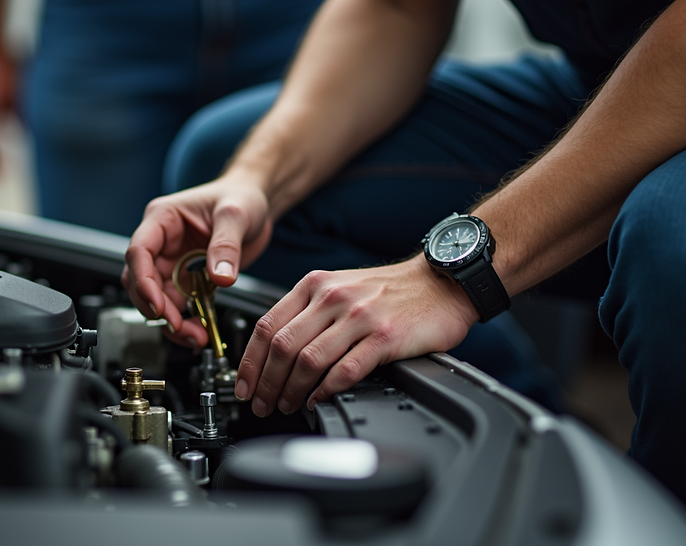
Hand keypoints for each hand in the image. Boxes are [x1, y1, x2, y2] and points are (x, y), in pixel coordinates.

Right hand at [122, 176, 273, 347]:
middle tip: (179, 326)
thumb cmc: (239, 196)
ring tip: (195, 336)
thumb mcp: (236, 214)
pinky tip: (201, 332)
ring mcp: (171, 264)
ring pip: (156, 300)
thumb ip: (226, 245)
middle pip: (140, 281)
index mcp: (162, 219)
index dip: (143, 282)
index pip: (139, 252)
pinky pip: (178, 307)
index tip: (158, 305)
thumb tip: (221, 277)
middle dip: (156, 308)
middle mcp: (161, 243)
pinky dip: (186, 323)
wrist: (255, 204)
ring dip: (170, 322)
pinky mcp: (186, 280)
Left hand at [235, 255, 478, 416]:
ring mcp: (359, 317)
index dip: (249, 362)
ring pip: (308, 360)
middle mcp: (332, 298)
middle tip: (261, 404)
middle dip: (266, 383)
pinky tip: (318, 400)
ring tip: (287, 405)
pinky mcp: (384, 337)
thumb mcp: (339, 287)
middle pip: (282, 346)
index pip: (266, 325)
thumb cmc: (391, 290)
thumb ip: (308, 313)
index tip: (244, 386)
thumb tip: (275, 352)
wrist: (441, 281)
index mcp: (314, 286)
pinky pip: (345, 371)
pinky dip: (325, 391)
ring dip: (291, 391)